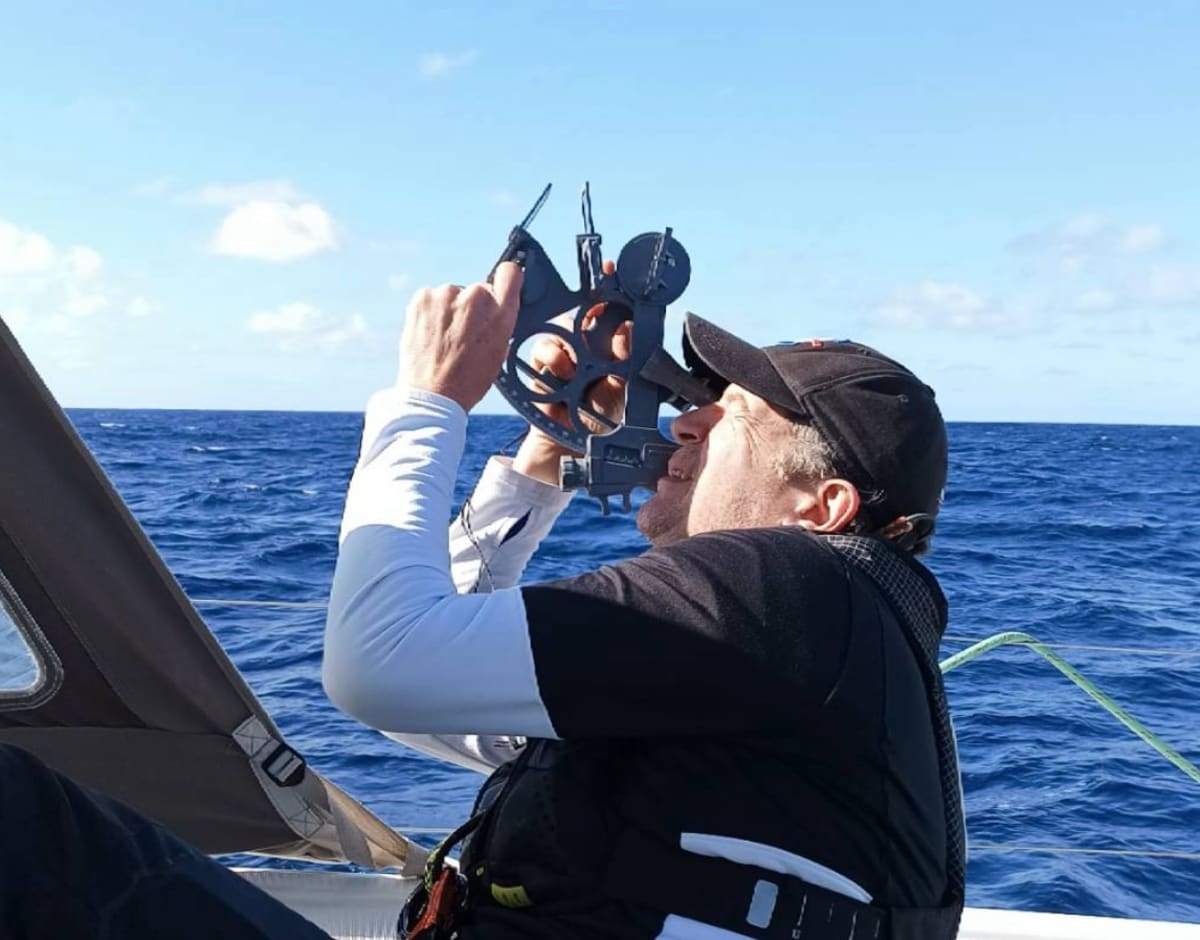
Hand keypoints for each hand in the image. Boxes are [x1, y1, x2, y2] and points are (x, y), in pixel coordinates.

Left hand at [398, 262, 522, 410]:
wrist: (433, 395)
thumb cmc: (468, 379)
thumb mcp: (499, 351)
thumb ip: (499, 322)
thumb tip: (494, 307)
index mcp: (501, 313)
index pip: (510, 273)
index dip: (505, 279)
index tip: (499, 286)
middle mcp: (477, 297)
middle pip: (478, 291)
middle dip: (471, 308)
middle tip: (462, 336)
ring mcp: (447, 294)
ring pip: (452, 296)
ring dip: (449, 311)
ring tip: (443, 341)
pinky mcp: (423, 297)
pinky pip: (431, 299)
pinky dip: (430, 313)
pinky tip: (431, 335)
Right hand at [513, 300, 632, 484]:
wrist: (566, 456)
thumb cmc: (599, 429)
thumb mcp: (620, 395)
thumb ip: (624, 363)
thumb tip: (629, 331)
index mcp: (612, 356)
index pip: (613, 318)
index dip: (613, 293)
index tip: (612, 271)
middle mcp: (587, 353)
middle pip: (582, 318)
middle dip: (584, 312)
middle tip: (590, 311)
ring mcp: (563, 361)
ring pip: (561, 333)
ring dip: (568, 350)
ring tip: (573, 373)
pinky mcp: (541, 373)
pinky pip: (542, 352)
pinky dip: (552, 362)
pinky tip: (559, 379)